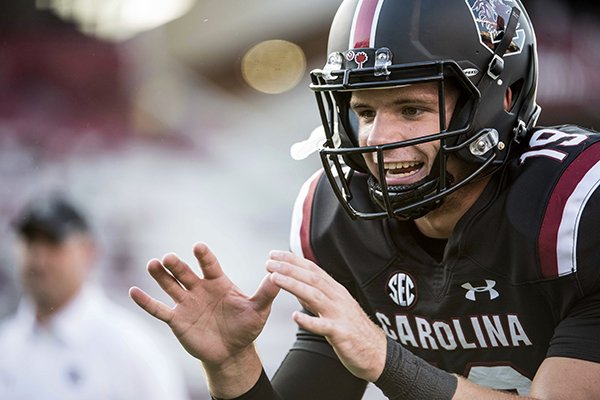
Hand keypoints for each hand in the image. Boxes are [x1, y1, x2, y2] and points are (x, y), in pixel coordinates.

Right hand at [129, 243, 279, 395]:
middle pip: (186, 273)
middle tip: (169, 258)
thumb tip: (279, 275)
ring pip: (171, 286)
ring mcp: (186, 303)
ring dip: (161, 276)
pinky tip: (133, 291)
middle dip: (177, 266)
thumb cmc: (246, 327)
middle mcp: (199, 289)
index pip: (210, 265)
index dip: (204, 257)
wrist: (232, 352)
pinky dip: (146, 302)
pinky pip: (159, 310)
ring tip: (153, 264)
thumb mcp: (258, 310)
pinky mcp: (177, 320)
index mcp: (218, 283)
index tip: (198, 247)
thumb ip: (266, 293)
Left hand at [266, 251, 386, 381]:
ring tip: (274, 279)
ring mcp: (340, 314)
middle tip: (269, 262)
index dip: (292, 260)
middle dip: (289, 268)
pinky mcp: (341, 333)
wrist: (377, 353)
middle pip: (311, 278)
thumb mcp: (333, 307)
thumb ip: (314, 296)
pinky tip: (295, 317)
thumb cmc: (352, 330)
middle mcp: (337, 298)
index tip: (274, 254)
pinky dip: (309, 321)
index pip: (312, 269)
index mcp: (335, 290)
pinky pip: (323, 326)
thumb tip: (295, 284)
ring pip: (314, 296)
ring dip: (293, 285)